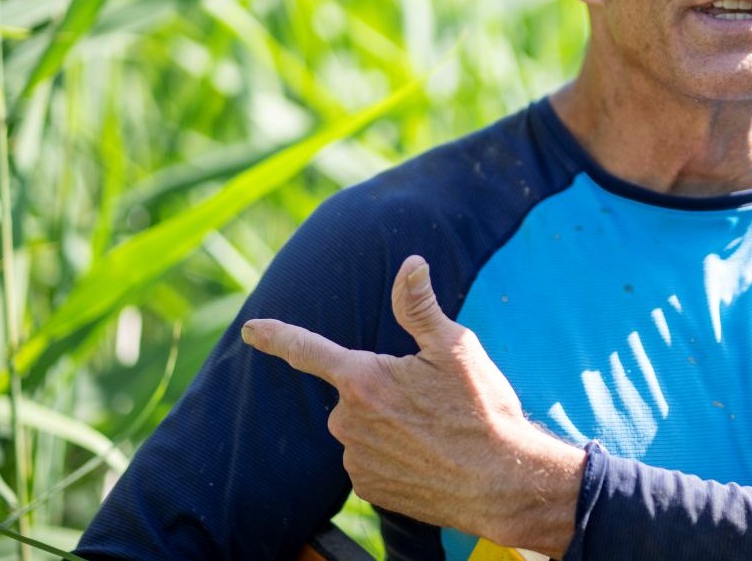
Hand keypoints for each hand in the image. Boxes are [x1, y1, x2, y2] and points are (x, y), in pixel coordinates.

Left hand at [241, 254, 585, 555]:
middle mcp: (349, 421)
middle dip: (381, 389)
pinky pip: (369, 460)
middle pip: (353, 392)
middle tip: (429, 400)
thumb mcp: (456, 348)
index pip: (308, 350)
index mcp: (364, 378)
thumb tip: (410, 264)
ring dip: (387, 424)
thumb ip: (420, 306)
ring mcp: (356, 458)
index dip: (277, 336)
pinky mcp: (368, 487)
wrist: (500, 480)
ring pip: (361, 427)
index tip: (251, 329)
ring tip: (433, 431)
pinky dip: (391, 455)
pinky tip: (425, 456)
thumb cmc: (481, 410)